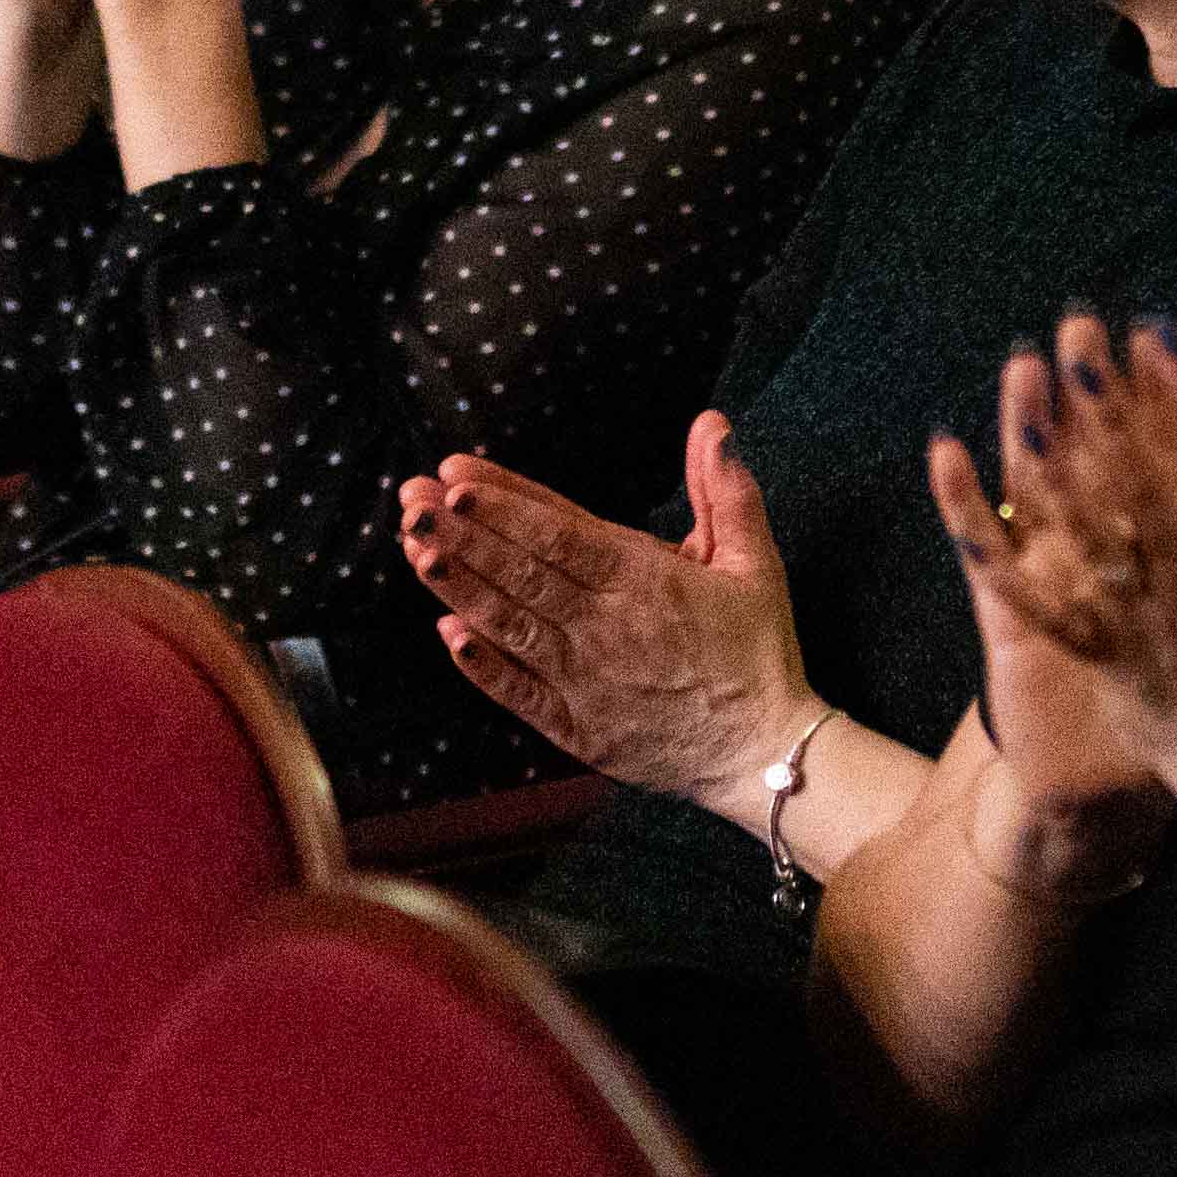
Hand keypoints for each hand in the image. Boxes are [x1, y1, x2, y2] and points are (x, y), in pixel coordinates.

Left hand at [401, 416, 819, 802]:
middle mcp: (607, 627)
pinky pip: (519, 694)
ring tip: (415, 548)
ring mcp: (586, 682)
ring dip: (459, 586)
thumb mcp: (754, 561)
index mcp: (645, 580)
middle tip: (411, 498)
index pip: (560, 532)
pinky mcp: (577, 729)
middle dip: (462, 531)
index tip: (456, 474)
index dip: (505, 503)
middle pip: (522, 572)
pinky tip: (446, 634)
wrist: (764, 754)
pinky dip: (482, 665)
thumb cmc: (757, 651)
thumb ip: (726, 490)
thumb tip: (712, 422)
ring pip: (511, 625)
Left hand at [931, 311, 1176, 818]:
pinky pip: (1038, 602)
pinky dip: (996, 552)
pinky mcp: (1096, 654)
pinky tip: (964, 506)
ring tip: (1023, 400)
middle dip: (1109, 404)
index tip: (1164, 329)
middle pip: (1138, 475)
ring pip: (1085, 528)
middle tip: (1079, 339)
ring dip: (1052, 463)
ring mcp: (1135, 615)